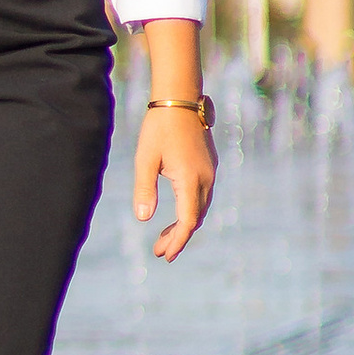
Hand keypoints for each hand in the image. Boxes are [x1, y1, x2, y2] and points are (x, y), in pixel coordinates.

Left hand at [134, 106, 215, 260]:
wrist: (180, 98)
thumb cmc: (159, 127)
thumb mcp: (145, 159)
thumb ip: (144, 189)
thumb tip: (143, 219)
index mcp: (190, 179)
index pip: (187, 221)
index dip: (177, 241)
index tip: (164, 256)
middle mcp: (206, 178)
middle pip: (195, 218)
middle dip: (178, 237)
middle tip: (159, 251)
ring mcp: (210, 170)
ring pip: (200, 207)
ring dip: (184, 224)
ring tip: (164, 237)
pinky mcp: (208, 164)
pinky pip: (203, 195)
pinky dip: (190, 209)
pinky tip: (176, 213)